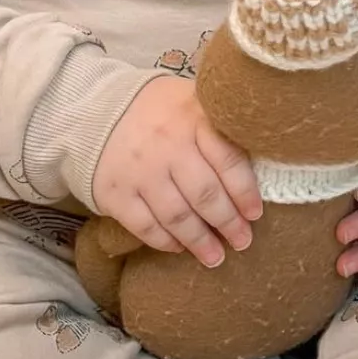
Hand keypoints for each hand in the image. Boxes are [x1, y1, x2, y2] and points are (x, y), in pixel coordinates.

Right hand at [92, 76, 261, 267]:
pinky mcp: (115, 192)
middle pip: (205, 193)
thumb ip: (219, 126)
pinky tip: (179, 247)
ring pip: (177, 215)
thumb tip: (262, 159)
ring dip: (200, 241)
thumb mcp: (192, 102)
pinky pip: (145, 226)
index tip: (255, 214)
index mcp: (193, 117)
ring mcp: (139, 169)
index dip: (245, 191)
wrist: (95, 110)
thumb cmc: (159, 111)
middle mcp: (167, 143)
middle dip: (228, 223)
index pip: (227, 159)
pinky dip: (165, 241)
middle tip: (242, 241)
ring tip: (215, 257)